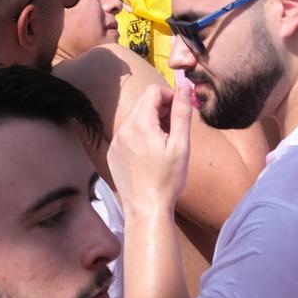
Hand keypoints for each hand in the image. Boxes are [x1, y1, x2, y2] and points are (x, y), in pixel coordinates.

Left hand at [107, 81, 193, 217]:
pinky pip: (128, 135)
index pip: (154, 91)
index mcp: (140, 124)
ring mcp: (116, 143)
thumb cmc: (167, 180)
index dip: (170, 97)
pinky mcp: (113, 155)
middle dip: (162, 110)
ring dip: (152, 124)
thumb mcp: (181, 144)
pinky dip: (141, 137)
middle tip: (175, 131)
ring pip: (136, 119)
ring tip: (164, 146)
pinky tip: (151, 157)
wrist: (146, 210)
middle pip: (144, 104)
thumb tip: (183, 87)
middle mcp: (123, 130)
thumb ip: (182, 112)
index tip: (180, 113)